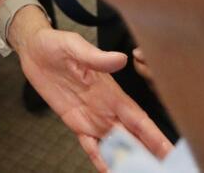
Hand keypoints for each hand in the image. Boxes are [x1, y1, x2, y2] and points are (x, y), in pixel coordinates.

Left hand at [9, 10, 171, 170]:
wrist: (34, 49)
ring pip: (115, 145)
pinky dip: (100, 159)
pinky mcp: (75, 122)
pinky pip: (90, 145)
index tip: (170, 152)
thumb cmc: (56, 44)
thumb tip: (120, 59)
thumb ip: (96, 58)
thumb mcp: (75, 47)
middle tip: (162, 169)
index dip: (155, 136)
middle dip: (149, 154)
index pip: (139, 119)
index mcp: (112, 92)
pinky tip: (108, 171)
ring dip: (127, 159)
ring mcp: (91, 117)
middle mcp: (106, 108)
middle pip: (133, 137)